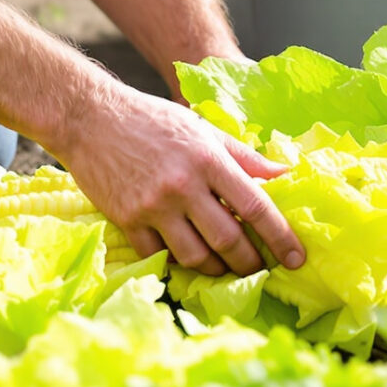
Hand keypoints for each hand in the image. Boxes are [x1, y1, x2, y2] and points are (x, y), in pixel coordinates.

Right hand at [51, 82, 305, 276]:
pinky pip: (160, 256)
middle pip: (229, 241)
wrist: (90, 117)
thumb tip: (284, 174)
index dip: (281, 236)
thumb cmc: (151, 120)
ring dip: (217, 268)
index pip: (255, 206)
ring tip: (226, 266)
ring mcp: (154, 206)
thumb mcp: (202, 128)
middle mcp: (184, 185)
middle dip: (251, 262)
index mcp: (208, 158)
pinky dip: (177, 263)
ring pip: (196, 257)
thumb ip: (243, 156)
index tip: (297, 257)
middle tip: (260, 268)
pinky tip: (188, 258)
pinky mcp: (127, 220)